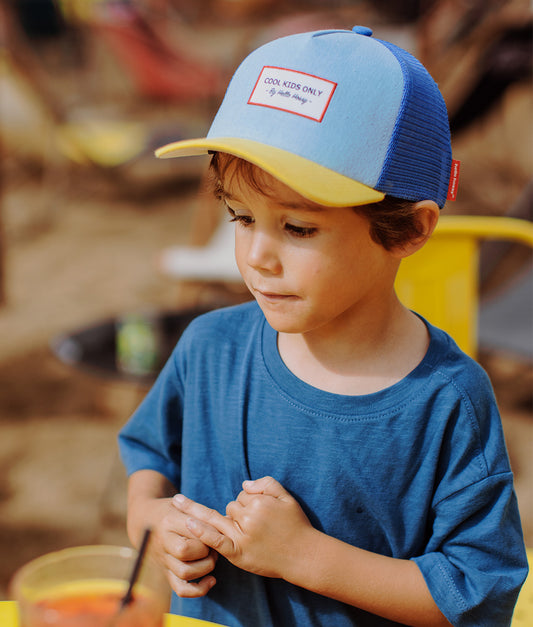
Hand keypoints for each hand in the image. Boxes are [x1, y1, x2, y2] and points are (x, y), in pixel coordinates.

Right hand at [147, 497, 218, 596]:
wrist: (145, 520)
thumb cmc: (170, 510)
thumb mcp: (182, 504)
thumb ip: (200, 512)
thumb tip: (228, 518)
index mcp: (168, 521)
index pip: (192, 530)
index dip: (210, 532)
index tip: (217, 529)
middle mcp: (163, 542)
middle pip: (186, 552)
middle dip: (206, 549)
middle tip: (214, 544)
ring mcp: (163, 559)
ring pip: (184, 572)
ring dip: (205, 567)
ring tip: (212, 557)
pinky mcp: (166, 572)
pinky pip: (180, 589)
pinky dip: (198, 590)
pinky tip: (211, 580)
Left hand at [172, 476, 315, 580]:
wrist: (303, 556)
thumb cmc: (296, 525)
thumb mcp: (286, 497)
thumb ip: (266, 484)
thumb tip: (244, 484)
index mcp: (259, 502)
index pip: (242, 495)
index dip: (250, 501)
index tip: (262, 513)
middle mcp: (248, 517)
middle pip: (231, 506)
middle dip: (239, 512)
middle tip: (258, 526)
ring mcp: (241, 536)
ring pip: (221, 518)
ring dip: (220, 519)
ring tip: (188, 504)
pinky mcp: (237, 553)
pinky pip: (215, 540)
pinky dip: (201, 532)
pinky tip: (188, 523)